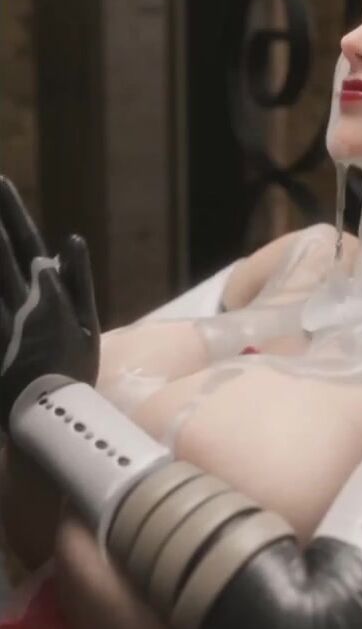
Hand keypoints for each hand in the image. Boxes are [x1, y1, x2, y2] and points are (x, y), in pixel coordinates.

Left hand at [0, 176, 99, 429]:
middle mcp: (21, 299)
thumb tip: (70, 238)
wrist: (54, 416)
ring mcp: (5, 321)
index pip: (25, 241)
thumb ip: (78, 281)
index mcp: (48, 292)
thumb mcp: (86, 326)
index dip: (11, 212)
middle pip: (0, 252)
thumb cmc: (72, 373)